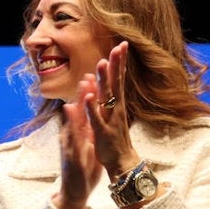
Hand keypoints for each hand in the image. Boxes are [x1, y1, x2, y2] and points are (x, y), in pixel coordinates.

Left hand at [83, 41, 140, 178]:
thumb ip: (107, 99)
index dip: (119, 63)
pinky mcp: (103, 133)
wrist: (122, 163)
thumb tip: (104, 81)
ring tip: (101, 64)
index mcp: (116, 105)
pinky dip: (92, 108)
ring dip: (104, 81)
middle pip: (116, 84)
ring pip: (107, 98)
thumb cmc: (115, 138)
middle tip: (119, 46)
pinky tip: (88, 96)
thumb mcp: (110, 116)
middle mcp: (116, 110)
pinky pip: (96, 119)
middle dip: (116, 65)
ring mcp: (110, 121)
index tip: (121, 45)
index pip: (119, 80)